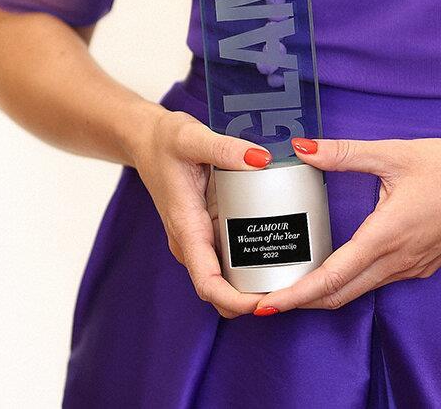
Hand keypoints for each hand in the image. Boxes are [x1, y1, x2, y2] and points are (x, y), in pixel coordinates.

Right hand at [130, 108, 275, 318]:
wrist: (147, 139)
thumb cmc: (164, 141)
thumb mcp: (192, 137)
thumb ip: (225, 148)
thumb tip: (262, 159)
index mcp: (186, 229)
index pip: (208, 284)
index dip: (236, 301)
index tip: (265, 303)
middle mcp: (193, 241)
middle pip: (222, 290)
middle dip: (254, 298)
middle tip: (294, 289)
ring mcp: (200, 236)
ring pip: (228, 276)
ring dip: (255, 282)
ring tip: (294, 272)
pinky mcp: (209, 227)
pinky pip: (231, 254)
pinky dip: (252, 259)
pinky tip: (279, 246)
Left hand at [251, 132, 440, 314]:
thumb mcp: (395, 153)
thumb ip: (345, 153)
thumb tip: (302, 148)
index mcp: (386, 236)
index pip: (331, 278)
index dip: (296, 294)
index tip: (266, 304)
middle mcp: (398, 261)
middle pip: (340, 294)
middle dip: (301, 300)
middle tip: (266, 297)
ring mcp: (412, 268)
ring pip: (359, 290)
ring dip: (325, 292)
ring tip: (293, 283)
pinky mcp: (423, 265)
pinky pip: (379, 281)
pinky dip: (351, 281)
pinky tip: (338, 265)